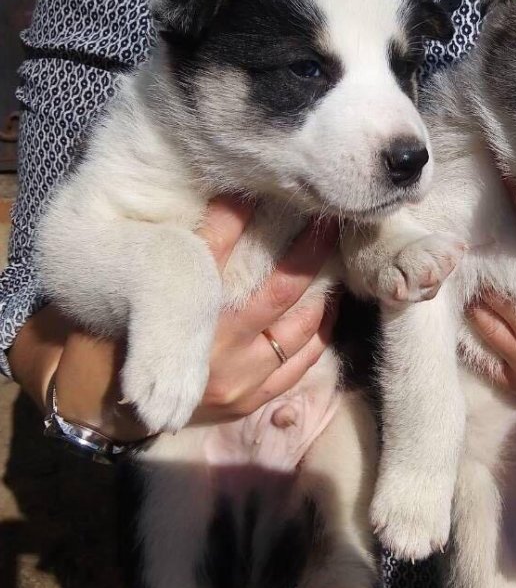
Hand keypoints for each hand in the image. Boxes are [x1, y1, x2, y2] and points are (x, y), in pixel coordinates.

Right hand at [9, 197, 338, 439]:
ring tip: (333, 256)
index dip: (241, 216)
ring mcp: (237, 382)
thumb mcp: (150, 282)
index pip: (215, 252)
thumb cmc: (133, 327)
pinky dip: (320, 329)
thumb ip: (189, 245)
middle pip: (276, 292)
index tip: (266, 187)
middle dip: (307, 252)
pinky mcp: (251, 400)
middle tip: (324, 220)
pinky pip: (302, 362)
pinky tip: (328, 302)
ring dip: (322, 289)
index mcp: (179, 316)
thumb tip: (229, 192)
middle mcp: (213, 352)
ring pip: (300, 328)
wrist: (110, 393)